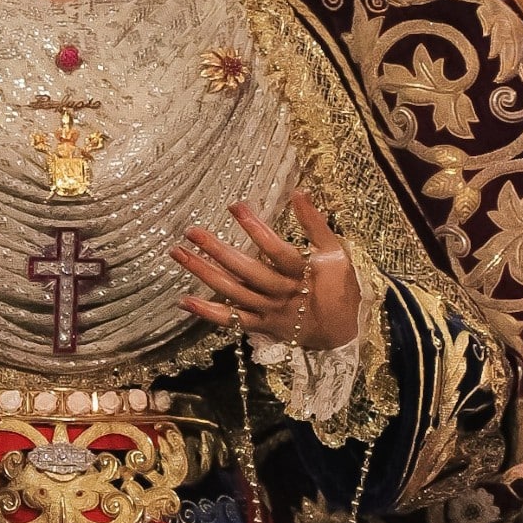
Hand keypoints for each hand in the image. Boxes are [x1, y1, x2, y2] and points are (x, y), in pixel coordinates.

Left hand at [171, 191, 360, 350]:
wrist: (344, 332)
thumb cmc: (340, 285)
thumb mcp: (334, 251)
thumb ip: (315, 222)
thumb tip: (300, 191)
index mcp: (303, 273)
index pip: (276, 250)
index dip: (255, 228)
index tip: (234, 206)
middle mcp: (283, 294)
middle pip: (247, 272)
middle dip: (217, 251)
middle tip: (191, 231)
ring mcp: (270, 312)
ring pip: (234, 293)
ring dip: (204, 274)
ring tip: (178, 254)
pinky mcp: (261, 326)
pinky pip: (232, 320)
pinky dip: (208, 313)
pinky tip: (184, 300)